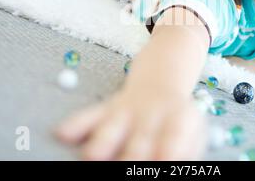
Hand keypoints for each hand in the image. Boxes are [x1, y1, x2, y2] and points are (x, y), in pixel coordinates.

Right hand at [55, 88, 207, 160]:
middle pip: (141, 141)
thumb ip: (186, 148)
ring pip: (112, 128)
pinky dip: (74, 125)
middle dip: (133, 157)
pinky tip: (62, 134)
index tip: (166, 160)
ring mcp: (126, 112)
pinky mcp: (105, 110)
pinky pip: (87, 116)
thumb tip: (176, 161)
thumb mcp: (193, 129)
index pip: (175, 137)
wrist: (159, 84)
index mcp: (179, 119)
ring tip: (93, 157)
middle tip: (127, 168)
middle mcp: (151, 115)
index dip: (170, 150)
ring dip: (102, 142)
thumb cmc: (176, 120)